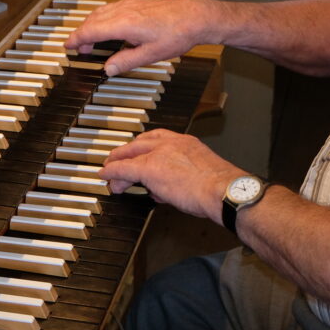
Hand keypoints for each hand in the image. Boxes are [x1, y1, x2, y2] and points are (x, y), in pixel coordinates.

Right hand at [64, 0, 216, 75]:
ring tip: (91, 39)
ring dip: (92, 24)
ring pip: (101, 11)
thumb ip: (125, 61)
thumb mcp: (150, 55)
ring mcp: (131, 3)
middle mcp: (125, 10)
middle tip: (79, 48)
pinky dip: (103, 17)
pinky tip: (108, 25)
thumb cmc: (177, 34)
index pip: (91, 31)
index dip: (77, 39)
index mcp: (124, 24)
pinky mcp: (138, 0)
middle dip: (82, 33)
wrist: (194, 16)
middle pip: (93, 20)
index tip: (68, 46)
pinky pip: (112, 7)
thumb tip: (109, 68)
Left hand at [100, 129, 243, 222]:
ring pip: (131, 155)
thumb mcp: (200, 175)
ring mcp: (159, 154)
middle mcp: (172, 143)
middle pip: (140, 143)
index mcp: (186, 142)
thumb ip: (180, 178)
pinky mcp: (149, 168)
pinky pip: (124, 168)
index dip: (145, 146)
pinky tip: (107, 176)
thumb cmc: (220, 189)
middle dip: (126, 152)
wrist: (223, 191)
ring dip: (118, 165)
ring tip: (111, 174)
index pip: (158, 138)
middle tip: (117, 159)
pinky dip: (112, 172)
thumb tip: (164, 190)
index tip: (139, 151)